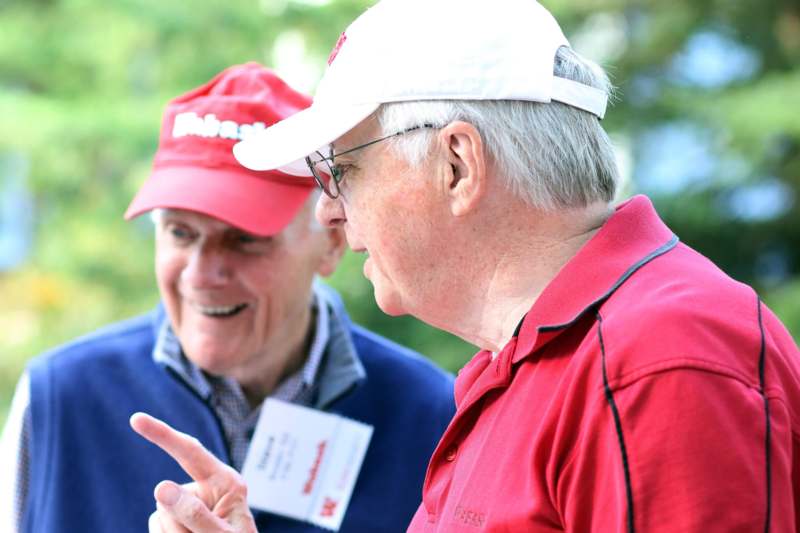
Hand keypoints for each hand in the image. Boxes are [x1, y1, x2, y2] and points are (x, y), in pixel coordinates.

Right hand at [130, 412, 256, 532]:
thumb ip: (195, 515)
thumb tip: (160, 487)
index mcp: (226, 482)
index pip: (189, 451)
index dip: (162, 434)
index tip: (135, 419)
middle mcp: (206, 488)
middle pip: (168, 496)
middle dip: (176, 524)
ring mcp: (190, 505)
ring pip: (160, 517)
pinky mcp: (178, 521)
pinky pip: (157, 528)